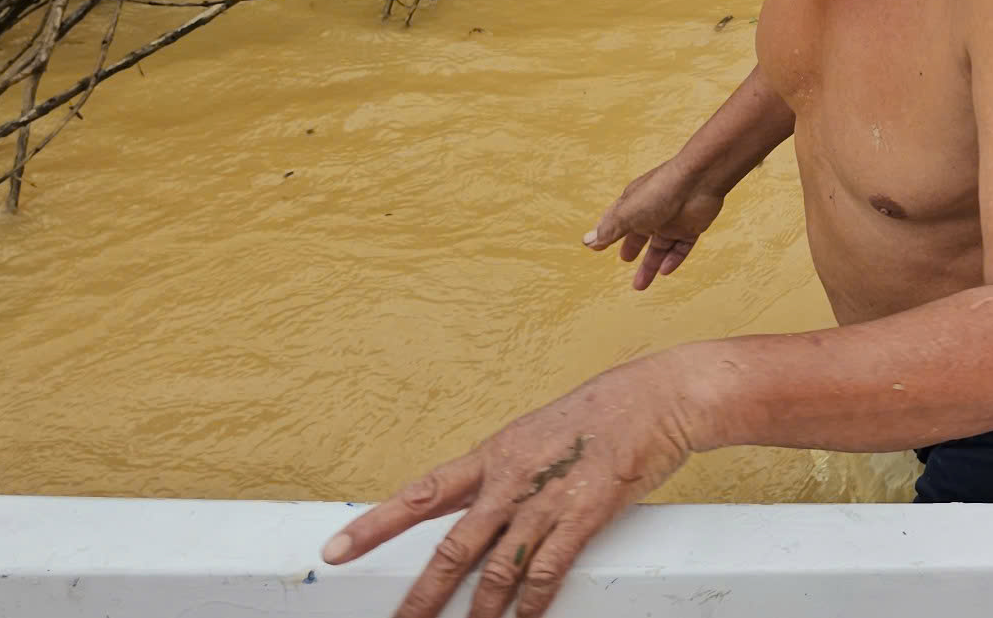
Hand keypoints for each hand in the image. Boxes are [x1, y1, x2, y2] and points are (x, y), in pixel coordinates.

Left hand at [322, 361, 695, 617]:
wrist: (658, 396)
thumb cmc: (603, 412)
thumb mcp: (538, 433)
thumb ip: (506, 470)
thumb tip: (479, 499)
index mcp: (494, 455)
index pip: (421, 494)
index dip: (375, 525)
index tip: (334, 550)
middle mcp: (510, 478)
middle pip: (452, 547)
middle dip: (422, 594)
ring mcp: (546, 498)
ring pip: (495, 567)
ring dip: (479, 608)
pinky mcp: (584, 513)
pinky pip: (547, 568)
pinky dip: (532, 600)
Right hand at [584, 158, 723, 289]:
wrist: (699, 181)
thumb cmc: (659, 192)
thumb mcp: (627, 213)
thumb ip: (609, 229)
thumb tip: (587, 241)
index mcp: (634, 203)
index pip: (617, 219)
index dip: (606, 232)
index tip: (596, 244)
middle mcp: (653, 211)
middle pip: (640, 234)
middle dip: (632, 246)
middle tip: (626, 259)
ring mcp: (673, 219)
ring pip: (661, 247)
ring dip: (650, 265)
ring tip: (639, 286)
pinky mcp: (692, 227)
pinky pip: (682, 247)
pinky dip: (673, 259)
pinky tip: (664, 271)